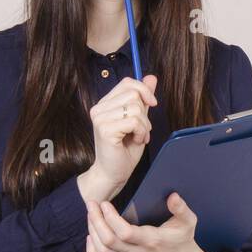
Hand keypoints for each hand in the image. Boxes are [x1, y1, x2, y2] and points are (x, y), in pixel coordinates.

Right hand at [84, 74, 157, 198]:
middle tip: (141, 130)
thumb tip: (152, 78)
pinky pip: (134, 121)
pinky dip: (141, 132)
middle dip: (145, 113)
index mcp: (106, 103)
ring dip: (144, 125)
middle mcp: (99, 108)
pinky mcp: (105, 129)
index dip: (144, 90)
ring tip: (137, 137)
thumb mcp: (139, 120)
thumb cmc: (125, 150)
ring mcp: (100, 118)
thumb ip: (143, 100)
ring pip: (135, 108)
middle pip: (134, 94)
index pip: (128, 82)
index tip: (152, 104)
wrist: (113, 173)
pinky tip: (135, 140)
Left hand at [86, 191, 213, 251]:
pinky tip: (91, 237)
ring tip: (91, 216)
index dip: (111, 218)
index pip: (125, 232)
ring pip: (103, 251)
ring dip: (93, 232)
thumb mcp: (188, 222)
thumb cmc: (183, 241)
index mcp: (152, 241)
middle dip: (96, 221)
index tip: (105, 203)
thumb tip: (173, 196)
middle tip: (92, 205)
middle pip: (108, 240)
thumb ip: (181, 208)